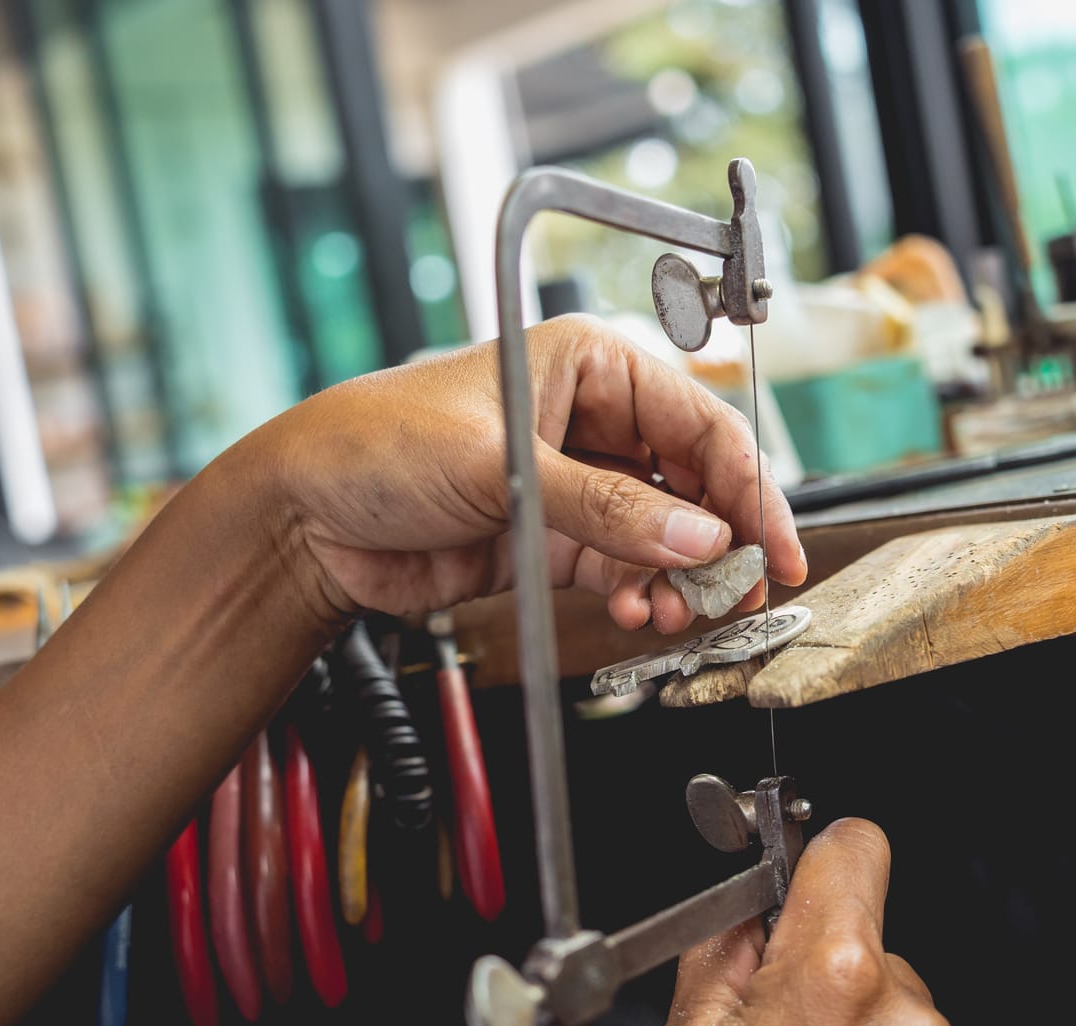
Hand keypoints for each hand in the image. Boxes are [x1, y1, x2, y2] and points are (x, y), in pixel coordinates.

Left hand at [251, 314, 805, 631]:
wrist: (303, 518)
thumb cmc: (377, 445)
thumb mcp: (503, 468)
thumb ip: (607, 508)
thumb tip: (698, 537)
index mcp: (591, 365)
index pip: (700, 422)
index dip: (747, 486)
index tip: (771, 545)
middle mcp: (593, 420)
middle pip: (695, 482)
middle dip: (719, 541)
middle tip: (736, 593)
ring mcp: (575, 484)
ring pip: (666, 534)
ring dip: (679, 578)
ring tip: (673, 611)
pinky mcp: (553, 539)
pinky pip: (624, 568)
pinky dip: (639, 594)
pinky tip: (635, 611)